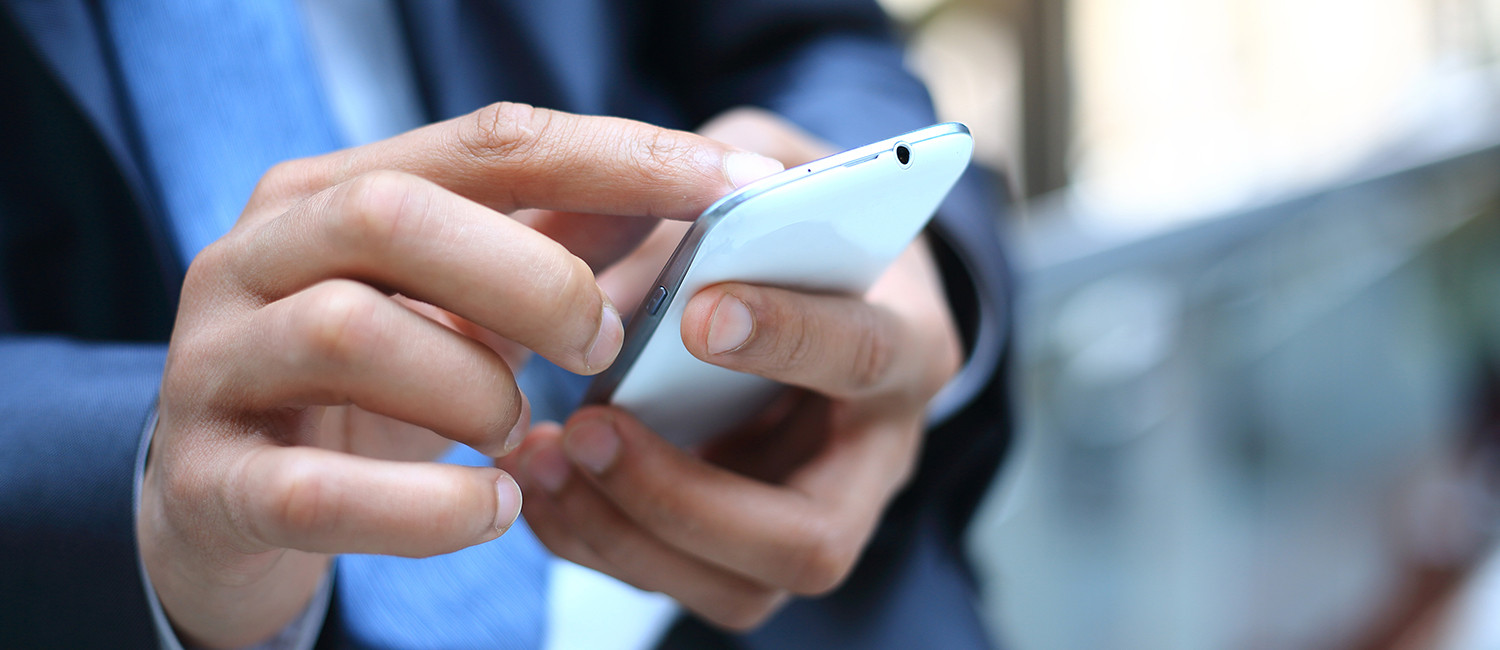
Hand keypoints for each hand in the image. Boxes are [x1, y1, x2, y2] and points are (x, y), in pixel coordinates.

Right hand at [139, 103, 783, 646]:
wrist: (221, 506)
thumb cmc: (362, 386)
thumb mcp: (450, 301)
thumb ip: (547, 240)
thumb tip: (685, 187)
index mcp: (327, 193)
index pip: (484, 143)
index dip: (613, 156)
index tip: (724, 188)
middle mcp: (255, 258)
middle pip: (394, 214)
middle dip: (532, 277)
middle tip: (601, 344)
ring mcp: (215, 366)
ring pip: (347, 332)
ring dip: (474, 389)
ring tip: (519, 433)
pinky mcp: (208, 481)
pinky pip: (315, 490)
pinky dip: (426, 506)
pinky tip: (490, 506)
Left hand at [500, 109, 963, 628]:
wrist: (818, 276)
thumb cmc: (795, 215)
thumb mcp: (768, 162)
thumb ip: (711, 195)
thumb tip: (621, 287)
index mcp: (908, 339)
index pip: (865, 357)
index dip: (790, 339)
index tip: (698, 313)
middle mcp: (878, 453)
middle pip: (813, 538)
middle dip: (686, 497)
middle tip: (590, 427)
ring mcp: (819, 513)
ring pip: (742, 589)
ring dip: (626, 535)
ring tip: (542, 458)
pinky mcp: (755, 547)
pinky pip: (684, 584)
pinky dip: (600, 543)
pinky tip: (543, 484)